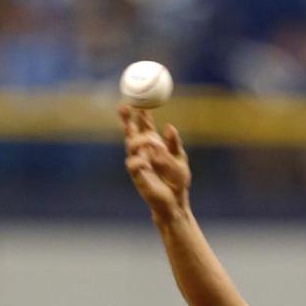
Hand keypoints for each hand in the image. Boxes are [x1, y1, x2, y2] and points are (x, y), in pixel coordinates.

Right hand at [119, 105, 190, 219]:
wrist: (176, 202)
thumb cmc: (178, 182)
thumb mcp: (180, 159)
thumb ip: (174, 144)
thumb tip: (169, 127)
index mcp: (155, 146)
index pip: (145, 126)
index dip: (141, 114)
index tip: (139, 102)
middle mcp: (144, 152)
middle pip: (131, 131)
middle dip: (126, 118)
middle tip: (124, 107)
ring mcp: (139, 163)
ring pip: (131, 144)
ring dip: (141, 140)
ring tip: (154, 144)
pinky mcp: (137, 176)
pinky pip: (133, 164)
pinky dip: (139, 160)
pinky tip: (147, 162)